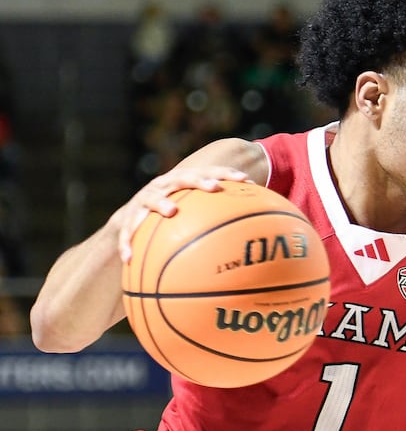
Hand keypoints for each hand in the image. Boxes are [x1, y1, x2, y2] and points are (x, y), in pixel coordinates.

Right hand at [111, 167, 251, 261]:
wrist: (131, 216)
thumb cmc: (172, 213)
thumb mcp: (191, 210)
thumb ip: (217, 214)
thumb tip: (253, 229)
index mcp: (182, 181)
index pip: (208, 172)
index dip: (227, 173)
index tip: (245, 179)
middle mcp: (163, 185)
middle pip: (182, 179)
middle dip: (199, 181)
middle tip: (214, 187)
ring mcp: (144, 200)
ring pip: (152, 199)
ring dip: (162, 203)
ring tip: (171, 211)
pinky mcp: (127, 217)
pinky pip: (128, 232)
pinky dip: (127, 244)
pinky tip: (129, 258)